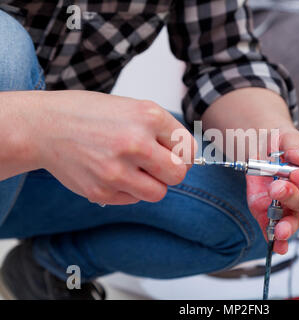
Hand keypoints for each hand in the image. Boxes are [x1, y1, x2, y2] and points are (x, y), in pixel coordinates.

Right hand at [29, 90, 195, 204]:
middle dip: (171, 171)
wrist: (44, 127)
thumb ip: (162, 132)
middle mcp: (136, 142)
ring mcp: (118, 170)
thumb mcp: (133, 109)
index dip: (184, 154)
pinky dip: (129, 190)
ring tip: (134, 169)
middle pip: (178, 174)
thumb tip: (189, 158)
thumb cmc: (90, 115)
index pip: (189, 149)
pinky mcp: (102, 191)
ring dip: (152, 184)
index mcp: (148, 116)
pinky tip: (112, 172)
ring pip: (159, 193)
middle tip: (157, 165)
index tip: (174, 154)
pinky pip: (133, 199)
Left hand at [246, 127, 298, 253]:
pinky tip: (276, 246)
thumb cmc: (281, 142)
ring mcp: (287, 206)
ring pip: (293, 220)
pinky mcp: (268, 212)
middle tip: (278, 185)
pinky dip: (274, 239)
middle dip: (294, 197)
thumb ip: (294, 144)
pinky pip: (272, 228)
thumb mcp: (286, 136)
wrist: (260, 147)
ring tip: (279, 227)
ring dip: (287, 225)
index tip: (298, 174)